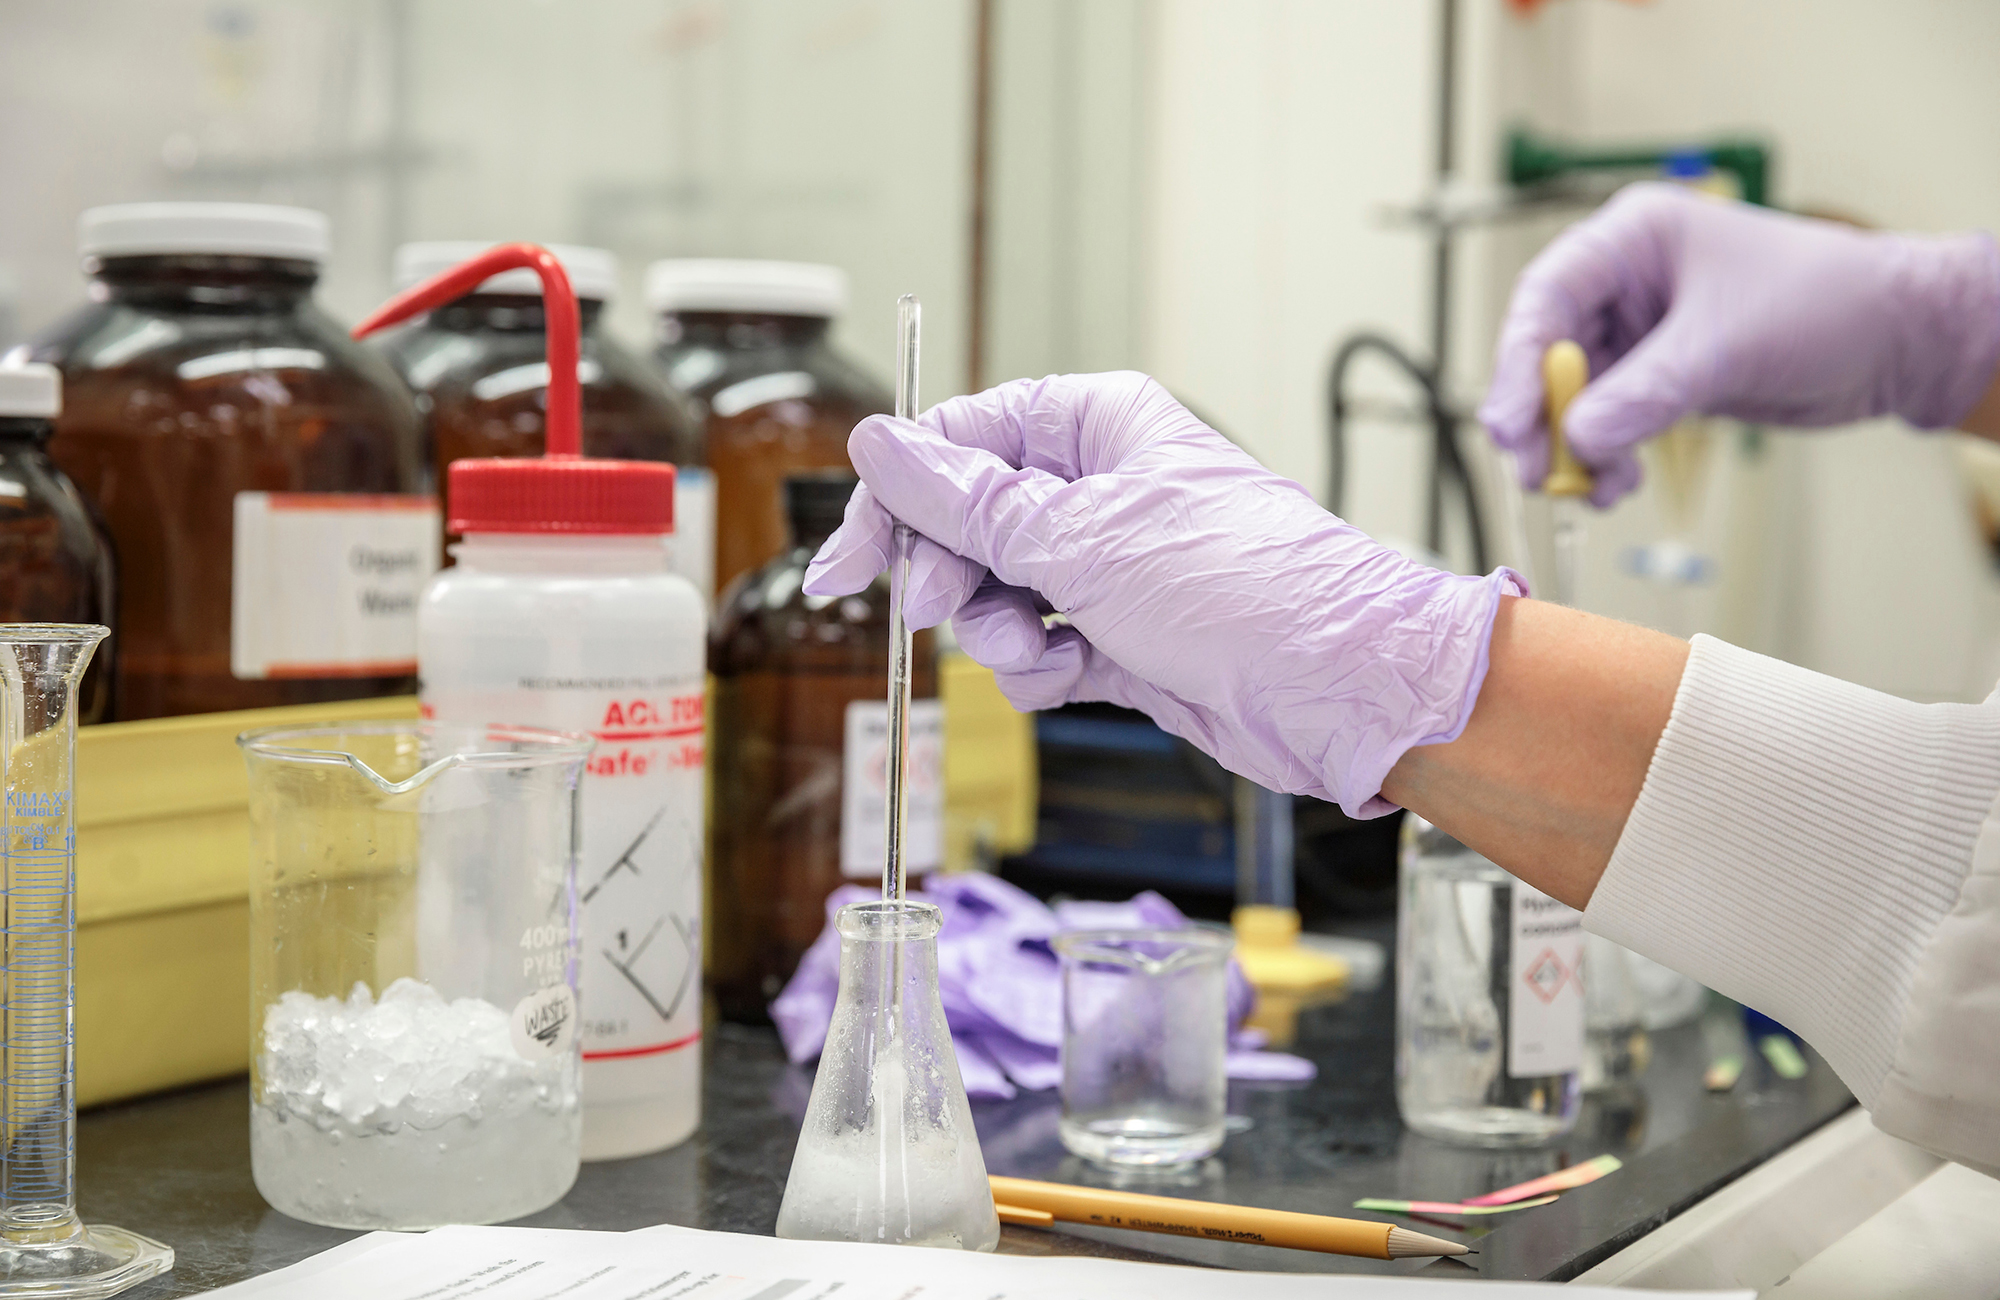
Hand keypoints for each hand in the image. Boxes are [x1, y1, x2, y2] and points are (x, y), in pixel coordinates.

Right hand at [803, 372, 1521, 816]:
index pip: (958, 442)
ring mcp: (1109, 567)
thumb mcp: (1080, 537)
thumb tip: (880, 444)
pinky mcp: (1119, 636)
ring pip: (994, 594)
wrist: (1341, 689)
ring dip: (997, 633)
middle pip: (966, 523)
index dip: (896, 501)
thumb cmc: (1246, 588)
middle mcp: (1099, 488)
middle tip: (947, 607)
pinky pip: (1035, 648)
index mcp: (1094, 425)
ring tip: (1040, 649)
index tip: (851, 563)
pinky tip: (1070, 676)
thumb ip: (965, 501)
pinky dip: (1037, 670)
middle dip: (951, 575)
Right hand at [1479, 182, 1999, 505]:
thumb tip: (1579, 439)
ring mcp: (1640, 331)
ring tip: (1592, 488)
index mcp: (1633, 239)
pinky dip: (1605, 456)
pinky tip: (1619, 482)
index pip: (1546, 297)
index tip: (1510, 424)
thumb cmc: (1827, 304)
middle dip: (1541, 417)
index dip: (1518, 363)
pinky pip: (1608, 421)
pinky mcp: (1659, 375)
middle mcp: (1626, 281)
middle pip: (1547, 352)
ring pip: (1574, 396)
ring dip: (1576, 448)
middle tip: (1536, 471)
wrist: (1898, 342)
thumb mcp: (1724, 347)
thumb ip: (1644, 394)